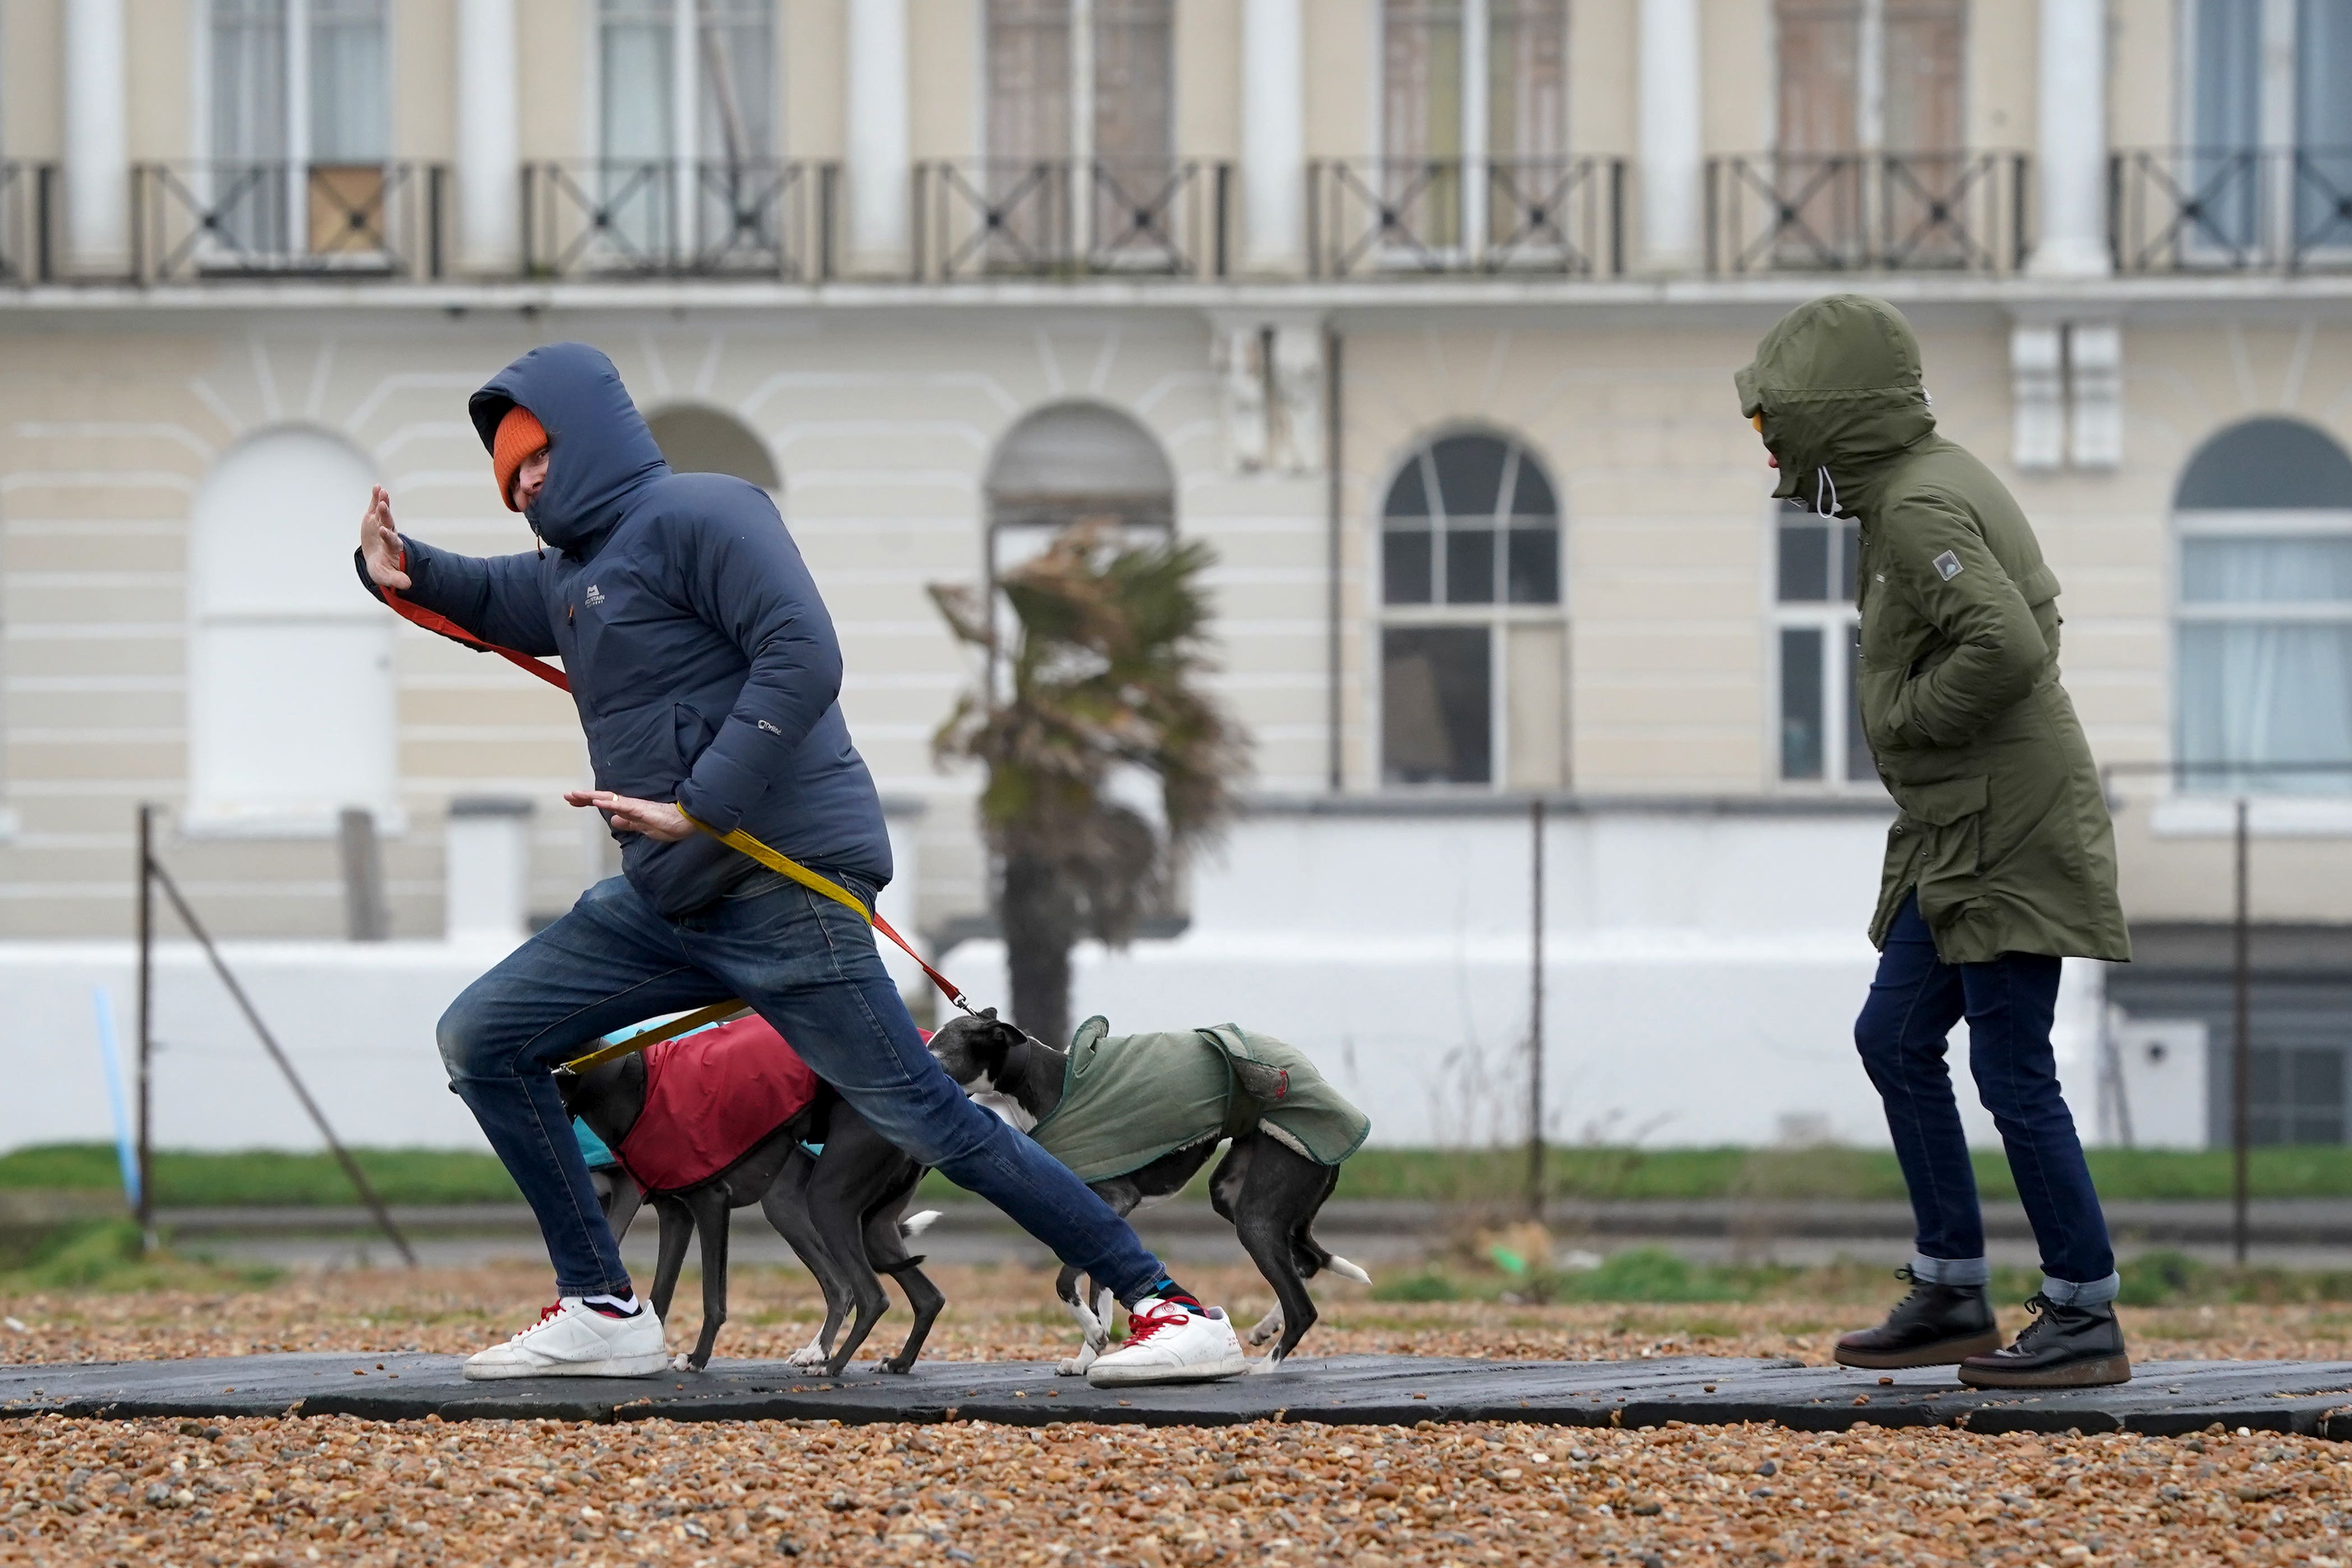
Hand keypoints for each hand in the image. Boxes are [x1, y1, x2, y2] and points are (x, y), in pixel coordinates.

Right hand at [361, 484, 410, 589]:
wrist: (377, 560)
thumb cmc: (382, 569)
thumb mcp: (386, 577)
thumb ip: (396, 579)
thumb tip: (408, 585)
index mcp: (392, 548)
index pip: (392, 540)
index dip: (388, 536)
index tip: (383, 531)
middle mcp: (389, 534)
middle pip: (389, 523)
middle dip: (386, 515)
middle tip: (383, 505)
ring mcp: (382, 525)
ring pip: (383, 513)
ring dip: (382, 502)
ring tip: (381, 491)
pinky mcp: (374, 519)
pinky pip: (375, 507)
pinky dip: (375, 497)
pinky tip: (377, 487)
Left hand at [566, 790, 695, 841]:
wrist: (687, 821)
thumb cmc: (669, 825)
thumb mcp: (644, 828)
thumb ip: (629, 823)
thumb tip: (614, 821)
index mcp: (629, 810)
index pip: (605, 804)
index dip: (589, 802)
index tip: (574, 801)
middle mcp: (629, 805)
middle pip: (602, 799)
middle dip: (584, 798)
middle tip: (567, 795)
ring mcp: (635, 806)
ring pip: (609, 799)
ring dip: (591, 797)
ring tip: (575, 795)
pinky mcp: (641, 809)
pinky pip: (622, 806)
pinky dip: (608, 803)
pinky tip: (596, 802)